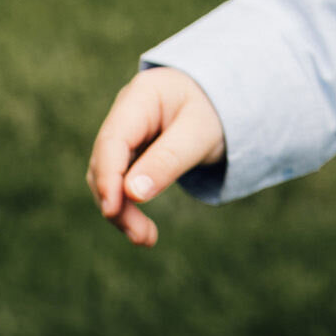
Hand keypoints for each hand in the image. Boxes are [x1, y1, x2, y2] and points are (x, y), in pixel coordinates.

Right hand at [88, 67, 225, 246]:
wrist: (229, 102)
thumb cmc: (216, 109)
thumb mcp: (201, 132)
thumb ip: (169, 159)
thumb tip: (133, 194)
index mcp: (141, 96)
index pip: (113, 140)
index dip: (108, 177)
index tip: (113, 210)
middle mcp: (125, 114)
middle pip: (106, 163)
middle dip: (117, 203)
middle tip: (141, 237)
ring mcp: (126, 134)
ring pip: (110, 178)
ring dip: (122, 210)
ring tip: (145, 239)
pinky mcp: (131, 153)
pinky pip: (122, 182)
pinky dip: (130, 204)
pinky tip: (143, 229)